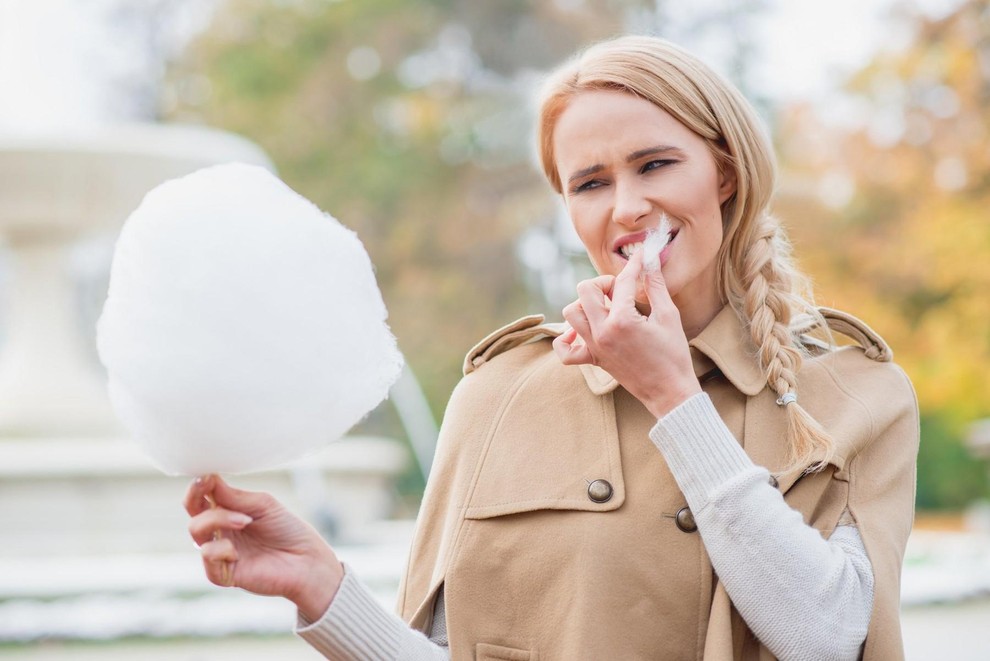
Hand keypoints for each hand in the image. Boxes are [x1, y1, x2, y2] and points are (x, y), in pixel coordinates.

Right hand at [184, 474, 343, 620]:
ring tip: (246, 520)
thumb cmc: (288, 530)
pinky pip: (207, 558)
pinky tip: (236, 551)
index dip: (197, 486)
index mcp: (227, 513)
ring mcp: (220, 553)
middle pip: (194, 513)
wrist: (307, 559)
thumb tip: (208, 477)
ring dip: (218, 519)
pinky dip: (219, 549)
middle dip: (199, 498)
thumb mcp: (262, 505)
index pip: (201, 498)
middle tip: (222, 494)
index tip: (206, 476)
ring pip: (196, 532)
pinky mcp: (223, 574)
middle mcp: (220, 532)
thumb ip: (234, 496)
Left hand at [552, 249, 700, 417]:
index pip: (622, 281)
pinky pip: (565, 351)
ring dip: (585, 304)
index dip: (634, 265)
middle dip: (603, 283)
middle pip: (585, 290)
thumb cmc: (673, 354)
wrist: (670, 392)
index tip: (641, 257)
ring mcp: (594, 347)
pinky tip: (580, 331)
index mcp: (623, 320)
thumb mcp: (669, 316)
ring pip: (571, 313)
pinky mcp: (594, 360)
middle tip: (621, 290)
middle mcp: (602, 332)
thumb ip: (656, 286)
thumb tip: (650, 262)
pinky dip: (566, 338)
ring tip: (606, 308)